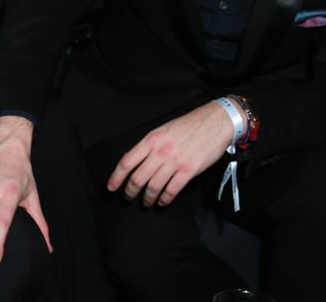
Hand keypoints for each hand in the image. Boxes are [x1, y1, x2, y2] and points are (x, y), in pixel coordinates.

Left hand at [107, 101, 234, 206]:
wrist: (215, 122)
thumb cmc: (188, 126)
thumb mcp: (162, 130)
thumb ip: (147, 145)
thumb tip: (131, 159)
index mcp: (151, 140)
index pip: (126, 162)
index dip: (116, 177)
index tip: (111, 187)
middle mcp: (160, 151)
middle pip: (138, 177)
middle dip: (130, 191)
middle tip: (128, 198)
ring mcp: (175, 162)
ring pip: (154, 186)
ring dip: (147, 198)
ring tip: (146, 202)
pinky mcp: (189, 170)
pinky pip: (172, 190)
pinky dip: (165, 199)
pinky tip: (162, 202)